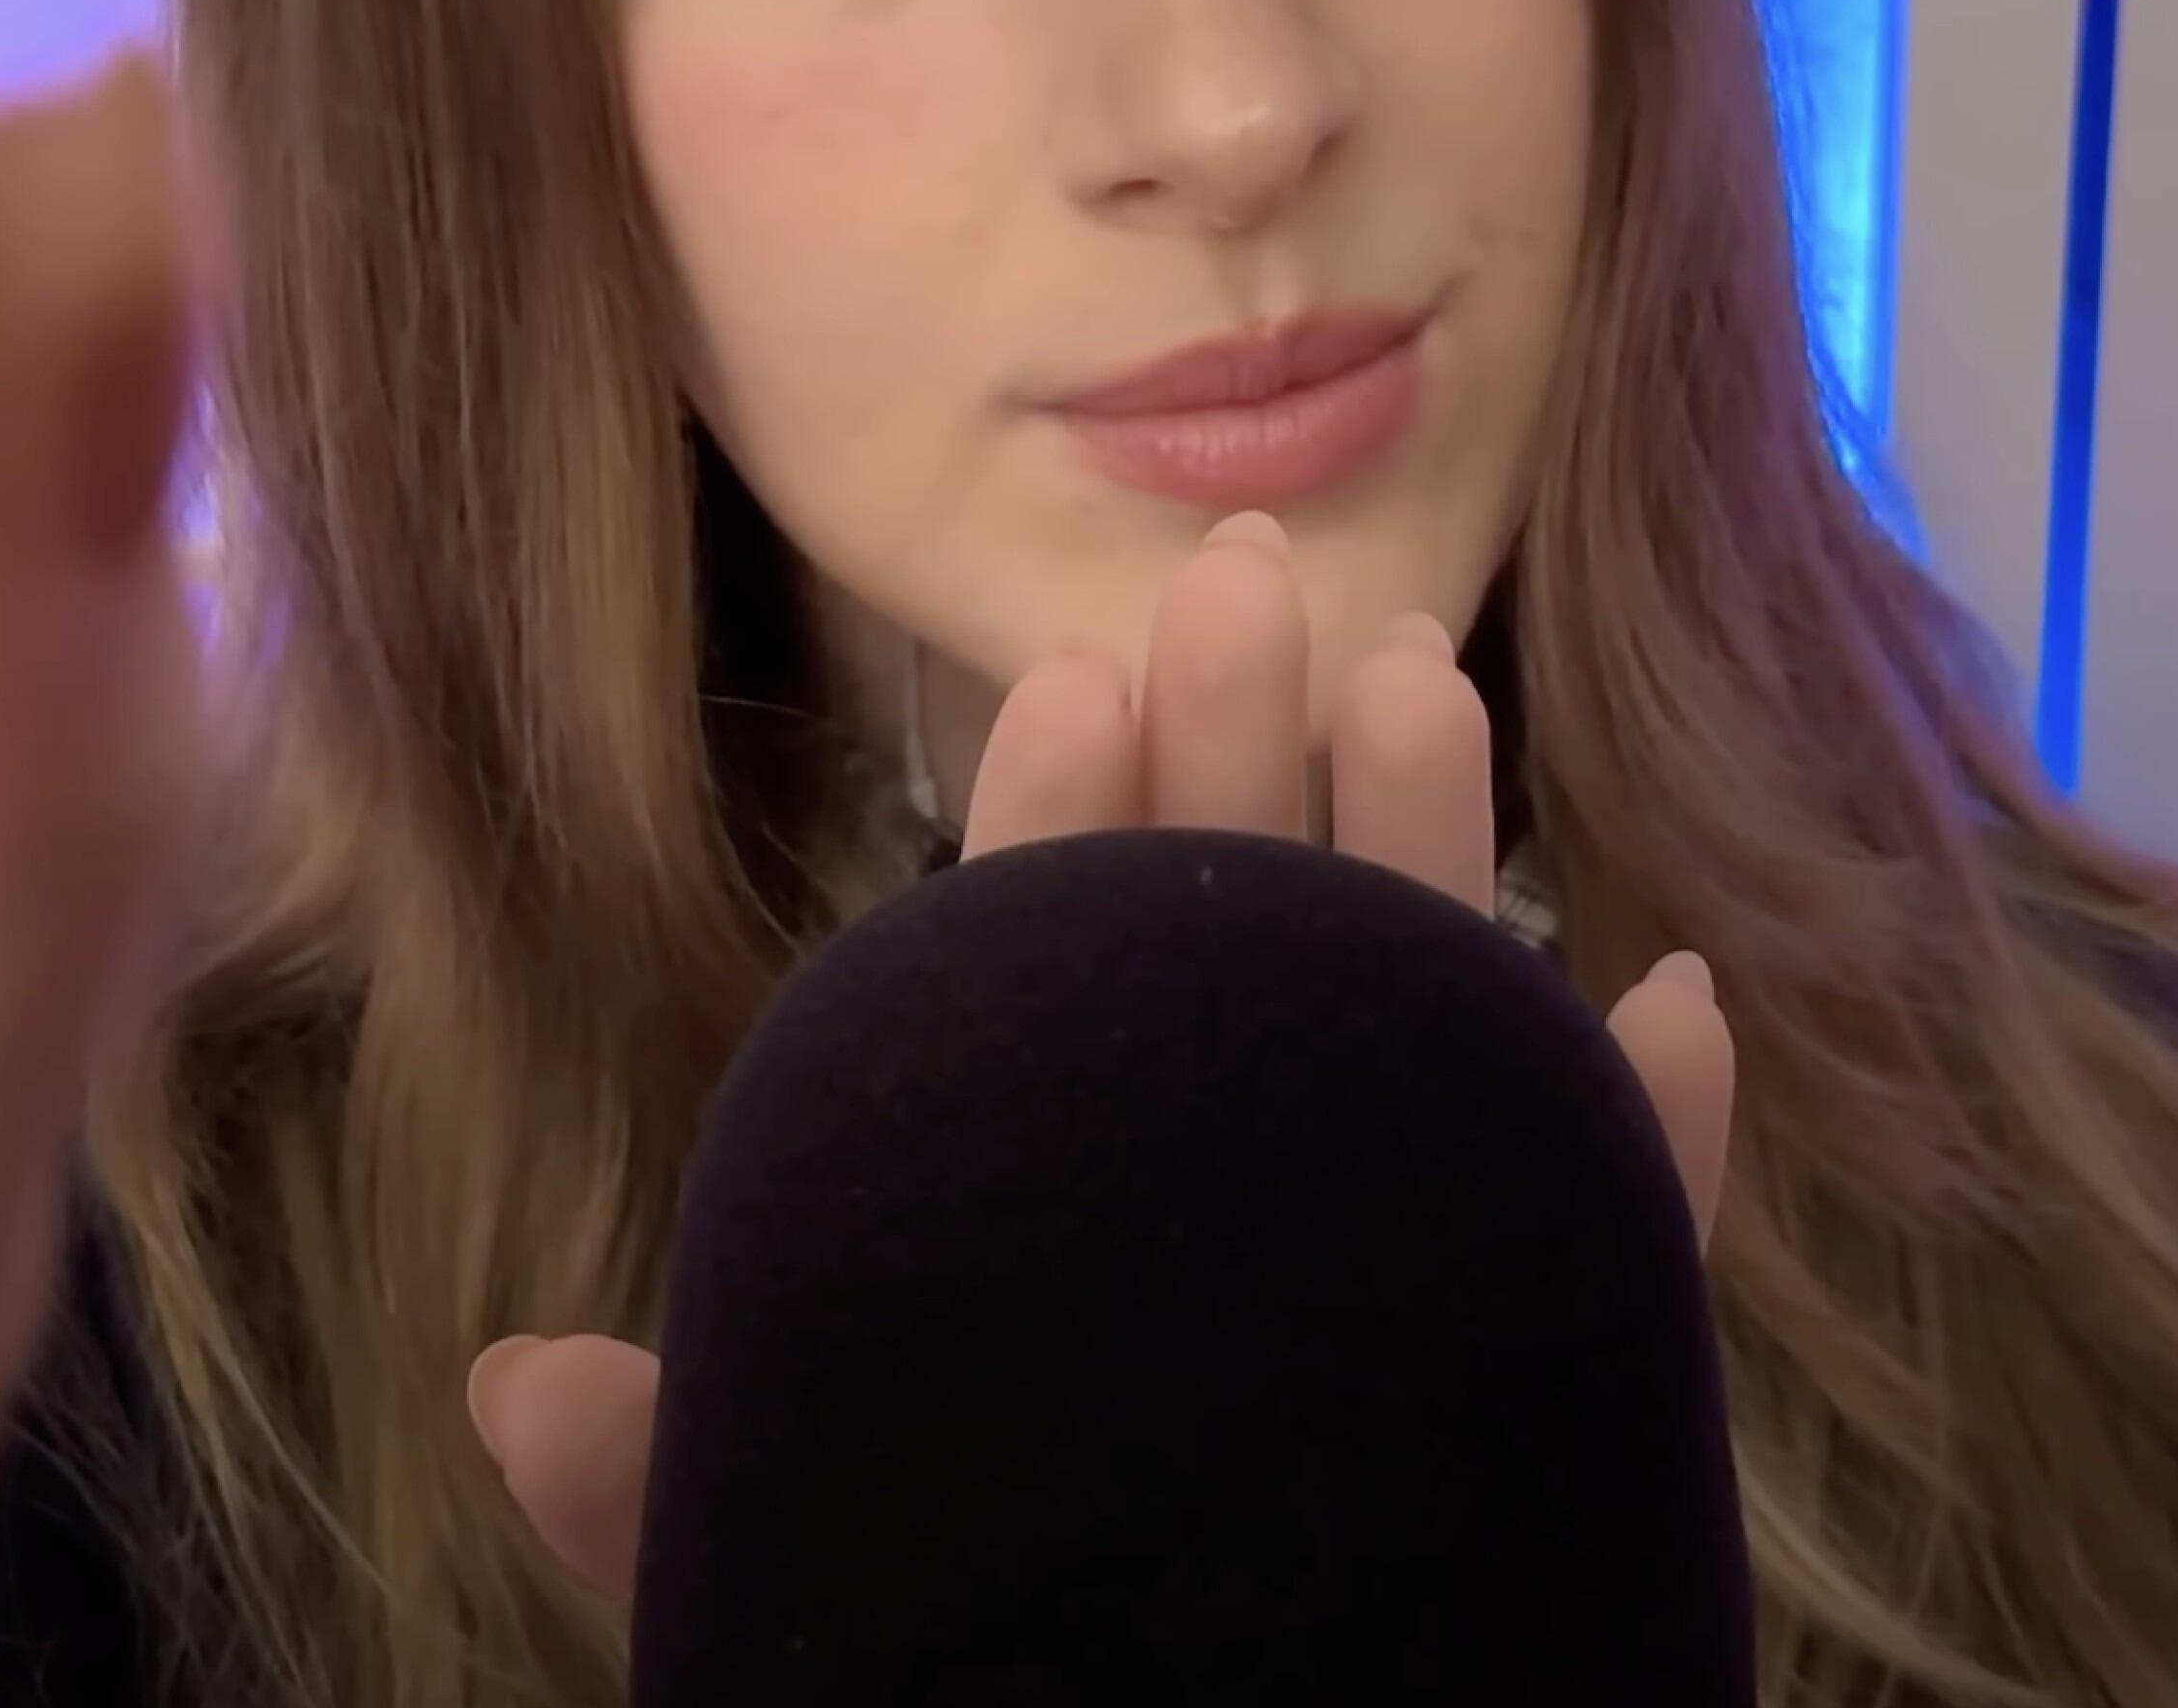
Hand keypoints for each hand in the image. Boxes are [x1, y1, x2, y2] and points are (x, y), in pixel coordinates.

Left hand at [469, 512, 1735, 1609]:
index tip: (1060, 690)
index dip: (1053, 839)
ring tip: (1418, 688)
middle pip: (1241, 971)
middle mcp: (1221, 1222)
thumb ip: (685, 1493)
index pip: (1046, 1002)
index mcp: (1055, 1223)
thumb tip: (506, 1376)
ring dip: (1431, 869)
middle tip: (1245, 578)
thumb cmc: (997, 1661)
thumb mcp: (811, 1576)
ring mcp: (1387, 1287)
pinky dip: (1656, 1149)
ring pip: (1424, 1053)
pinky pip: (1624, 1261)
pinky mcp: (1545, 1403)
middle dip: (1240, 763)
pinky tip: (1671, 1011)